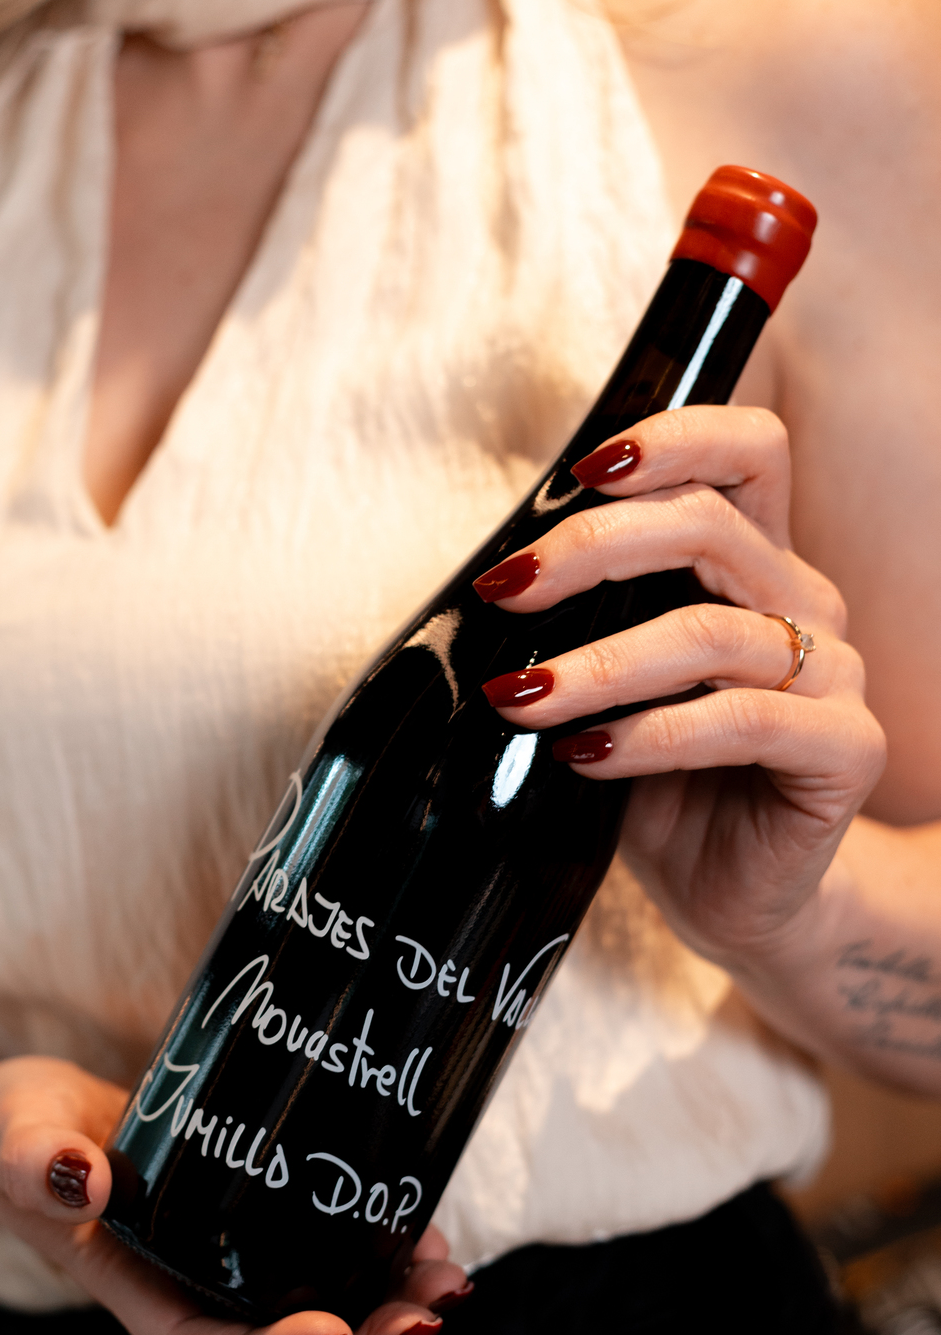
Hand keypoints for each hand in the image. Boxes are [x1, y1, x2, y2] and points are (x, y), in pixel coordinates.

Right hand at [0, 1055, 468, 1334]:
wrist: (39, 1125)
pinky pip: (334, 1277)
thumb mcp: (12, 1134)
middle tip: (423, 1320)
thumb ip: (32, 1158)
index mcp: (133, 1294)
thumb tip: (80, 1178)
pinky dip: (387, 1272)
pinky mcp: (266, 1238)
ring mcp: (233, 1276)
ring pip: (323, 1332)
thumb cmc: (22, 1137)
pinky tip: (430, 1240)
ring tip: (447, 1285)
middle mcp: (194, 1300)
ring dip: (390, 1323)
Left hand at [477, 405, 885, 970]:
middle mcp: (805, 604)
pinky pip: (742, 722)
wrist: (729, 895)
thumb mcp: (606, 688)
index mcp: (757, 566)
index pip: (747, 452)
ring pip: (711, 632)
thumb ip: (580, 623)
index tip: (580, 471)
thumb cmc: (657, 782)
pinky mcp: (847, 751)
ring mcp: (835, 677)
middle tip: (508, 592)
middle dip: (593, 548)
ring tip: (520, 698)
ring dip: (599, 663)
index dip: (672, 439)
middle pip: (710, 525)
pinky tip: (585, 757)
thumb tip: (488, 585)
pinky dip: (649, 736)